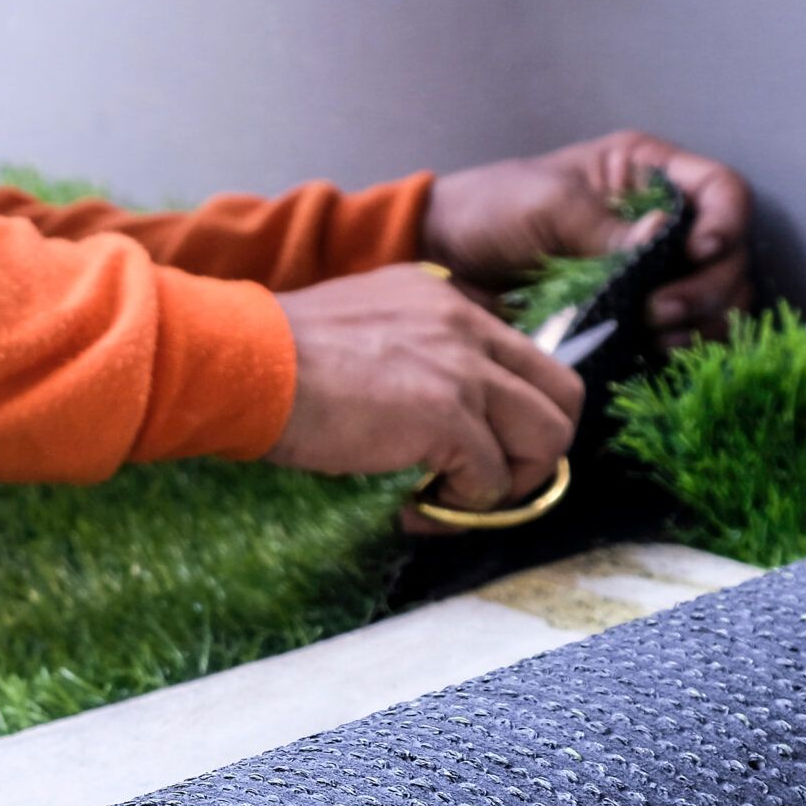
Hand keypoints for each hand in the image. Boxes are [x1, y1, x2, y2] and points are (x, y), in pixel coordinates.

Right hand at [268, 264, 581, 516]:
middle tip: (485, 481)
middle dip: (536, 449)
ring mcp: (464, 368)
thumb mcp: (355, 326)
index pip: (521, 354)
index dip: (507, 410)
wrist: (243, 362)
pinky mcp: (448, 416)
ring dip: (512, 482)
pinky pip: (492, 480)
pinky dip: (462, 508)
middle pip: (561, 392)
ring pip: (549, 437)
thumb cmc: (273, 355)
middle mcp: (468, 323)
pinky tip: (415, 509)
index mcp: (446, 296)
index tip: (466, 443)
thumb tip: (412, 412)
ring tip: (455, 500)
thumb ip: (402, 349)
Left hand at [422, 129, 752, 344]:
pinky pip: (679, 336)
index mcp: (648, 176)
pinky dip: (678, 349)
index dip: (725, 223)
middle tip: (660, 313)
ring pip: (715, 302)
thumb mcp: (546, 203)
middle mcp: (662, 223)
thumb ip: (604, 226)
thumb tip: (662, 239)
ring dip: (699, 324)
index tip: (698, 252)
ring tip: (657, 337)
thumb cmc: (492, 210)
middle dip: (707, 287)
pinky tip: (655, 355)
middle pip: (728, 256)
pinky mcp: (633, 317)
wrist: (446, 259)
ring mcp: (651, 274)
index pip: (721, 192)